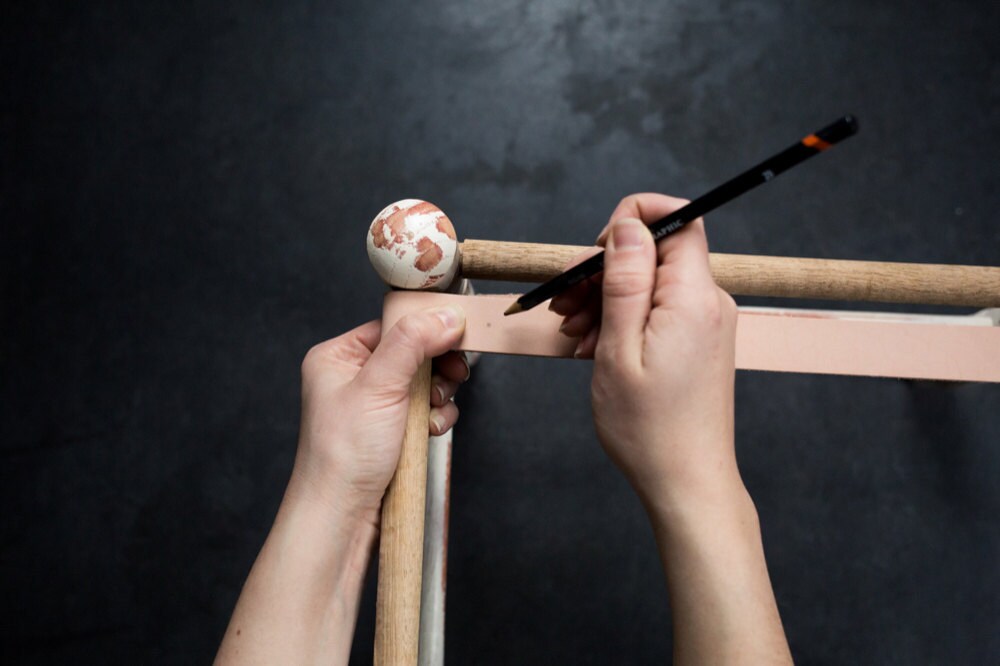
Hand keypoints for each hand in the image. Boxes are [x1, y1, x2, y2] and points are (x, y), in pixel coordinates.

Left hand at [287, 306, 469, 522]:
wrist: (342, 516)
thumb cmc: (343, 456)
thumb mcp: (379, 386)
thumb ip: (413, 343)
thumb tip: (444, 315)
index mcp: (338, 357)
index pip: (393, 326)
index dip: (427, 330)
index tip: (457, 336)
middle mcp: (353, 377)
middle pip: (414, 353)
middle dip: (437, 369)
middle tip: (451, 378)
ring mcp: (374, 406)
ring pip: (425, 382)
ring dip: (439, 397)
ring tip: (433, 413)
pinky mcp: (392, 430)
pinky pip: (427, 410)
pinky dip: (437, 418)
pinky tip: (431, 431)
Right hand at [551, 193, 739, 509]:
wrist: (686, 481)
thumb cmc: (650, 429)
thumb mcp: (619, 348)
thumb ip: (625, 279)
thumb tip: (628, 224)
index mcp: (693, 297)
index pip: (678, 218)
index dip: (634, 220)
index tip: (594, 250)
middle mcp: (709, 301)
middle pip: (655, 252)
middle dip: (605, 269)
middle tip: (566, 305)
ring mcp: (705, 321)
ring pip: (650, 282)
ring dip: (607, 299)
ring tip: (576, 335)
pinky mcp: (698, 339)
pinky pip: (656, 309)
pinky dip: (623, 320)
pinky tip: (595, 346)